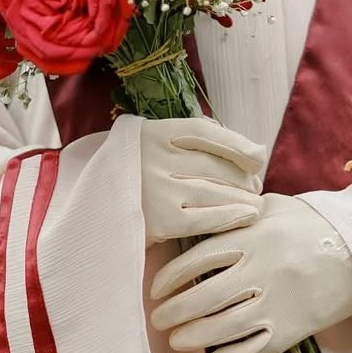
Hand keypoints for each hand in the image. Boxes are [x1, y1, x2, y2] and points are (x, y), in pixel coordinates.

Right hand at [139, 117, 265, 248]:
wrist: (94, 214)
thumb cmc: (137, 177)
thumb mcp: (156, 147)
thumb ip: (200, 139)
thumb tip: (257, 151)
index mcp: (152, 133)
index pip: (206, 132)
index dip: (238, 144)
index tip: (258, 158)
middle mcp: (154, 158)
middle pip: (216, 165)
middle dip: (244, 178)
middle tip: (255, 187)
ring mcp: (156, 189)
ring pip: (217, 192)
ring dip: (244, 199)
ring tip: (255, 204)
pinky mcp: (159, 221)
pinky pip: (208, 218)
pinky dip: (233, 217)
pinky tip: (248, 216)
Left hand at [148, 192, 351, 352]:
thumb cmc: (317, 224)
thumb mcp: (276, 206)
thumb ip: (240, 211)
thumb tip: (206, 214)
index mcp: (254, 236)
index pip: (198, 259)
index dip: (171, 277)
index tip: (156, 289)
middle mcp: (261, 269)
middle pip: (204, 296)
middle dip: (173, 312)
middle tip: (158, 319)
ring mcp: (277, 302)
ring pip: (222, 327)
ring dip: (192, 337)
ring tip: (177, 339)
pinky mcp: (292, 329)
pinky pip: (251, 350)